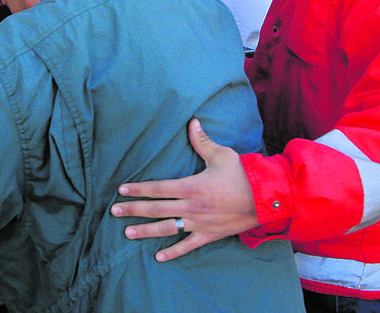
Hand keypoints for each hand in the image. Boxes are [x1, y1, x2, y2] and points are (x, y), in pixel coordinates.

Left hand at [110, 119, 259, 260]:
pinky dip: (173, 252)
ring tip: (128, 233)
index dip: (138, 190)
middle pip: (156, 209)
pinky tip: (159, 257)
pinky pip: (188, 246)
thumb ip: (202, 141)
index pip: (158, 188)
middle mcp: (191, 207)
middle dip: (133, 210)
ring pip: (167, 229)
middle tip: (114, 212)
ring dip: (146, 231)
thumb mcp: (221, 155)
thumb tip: (192, 121)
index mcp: (191, 186)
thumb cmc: (243, 174)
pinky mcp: (209, 235)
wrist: (266, 199)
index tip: (122, 191)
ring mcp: (199, 223)